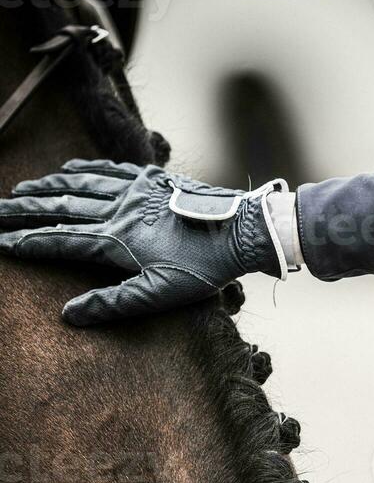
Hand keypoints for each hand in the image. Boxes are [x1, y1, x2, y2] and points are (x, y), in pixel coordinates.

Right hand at [0, 159, 288, 325]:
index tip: (3, 244)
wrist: (241, 232)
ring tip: (23, 189)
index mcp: (117, 240)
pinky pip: (109, 170)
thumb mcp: (159, 296)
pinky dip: (85, 169)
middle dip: (25, 210)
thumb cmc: (203, 269)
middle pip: (62, 207)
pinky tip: (70, 168)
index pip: (61, 241)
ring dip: (48, 187)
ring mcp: (136, 190)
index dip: (29, 243)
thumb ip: (113, 304)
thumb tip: (69, 315)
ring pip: (81, 184)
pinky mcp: (153, 179)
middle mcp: (120, 209)